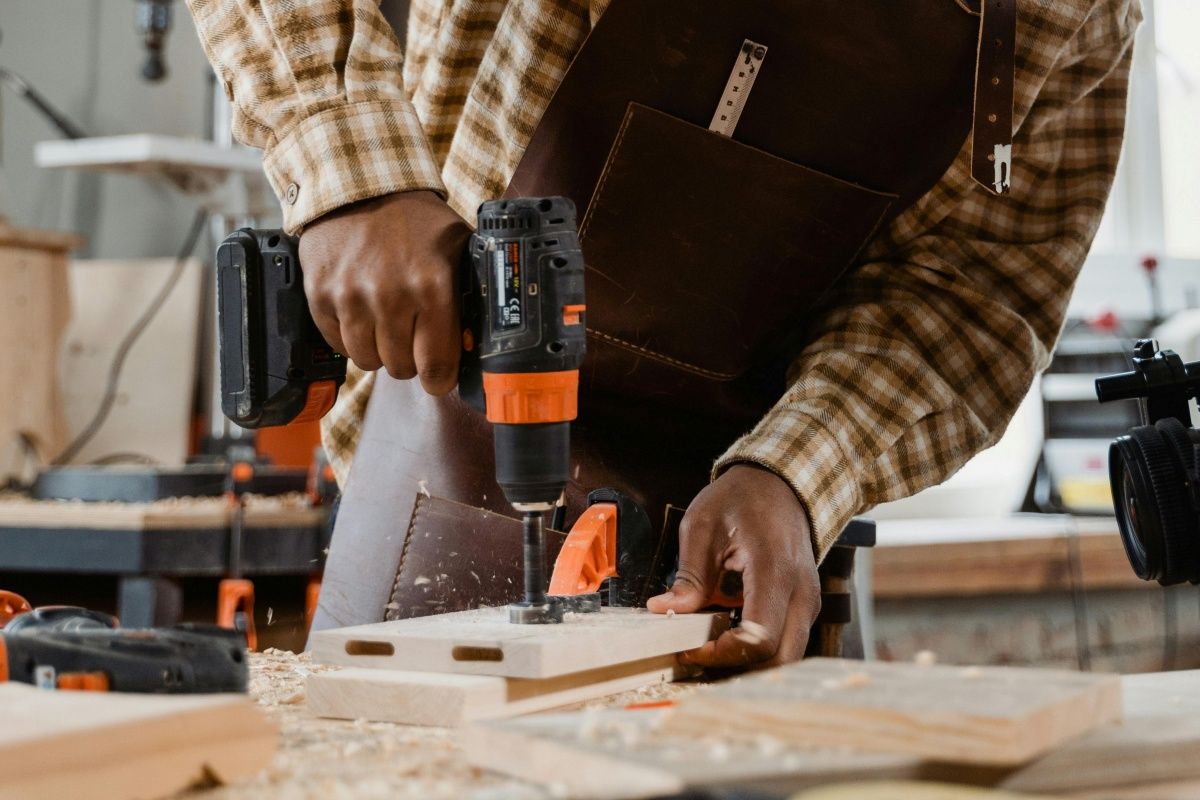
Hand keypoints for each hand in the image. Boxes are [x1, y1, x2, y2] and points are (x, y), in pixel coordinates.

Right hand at [300, 191, 472, 393]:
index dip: (438, 379)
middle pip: (400, 368)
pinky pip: (337, 344)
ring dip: (378, 349)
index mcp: (432, 286)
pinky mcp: (319, 295)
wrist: (359, 187)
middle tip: (411, 337)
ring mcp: (350, 296)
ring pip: (367, 361)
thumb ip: (471, 293)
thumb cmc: (414, 220)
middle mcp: (390, 295)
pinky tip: (360, 312)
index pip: (436, 365)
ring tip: (385, 324)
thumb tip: (478, 342)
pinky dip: (349, 337)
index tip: (438, 376)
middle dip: (409, 359)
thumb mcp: (458, 247)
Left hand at [647, 464, 820, 667]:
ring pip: (786, 657)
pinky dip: (759, 650)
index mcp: (775, 570)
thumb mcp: (703, 527)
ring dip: (748, 662)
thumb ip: (688, 575)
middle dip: (736, 667)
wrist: (781, 483)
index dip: (722, 654)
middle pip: (778, 660)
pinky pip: (787, 641)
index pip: (759, 639)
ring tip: (710, 644)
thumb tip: (664, 611)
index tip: (689, 647)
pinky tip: (728, 633)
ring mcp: (809, 601)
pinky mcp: (805, 605)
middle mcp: (801, 592)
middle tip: (698, 653)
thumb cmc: (742, 498)